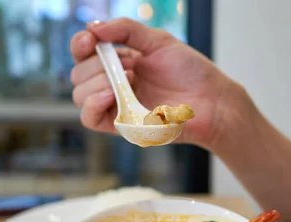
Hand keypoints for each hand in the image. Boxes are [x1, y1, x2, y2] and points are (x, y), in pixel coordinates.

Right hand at [70, 18, 245, 148]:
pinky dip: (92, 103)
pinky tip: (111, 94)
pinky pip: (89, 119)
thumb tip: (92, 27)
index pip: (83, 54)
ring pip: (80, 95)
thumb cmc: (190, 71)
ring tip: (129, 77)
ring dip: (97, 81)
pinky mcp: (123, 126)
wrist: (211, 100)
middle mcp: (115, 84)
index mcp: (120, 63)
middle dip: (96, 64)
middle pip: (78, 74)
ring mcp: (118, 106)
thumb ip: (126, 30)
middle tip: (128, 63)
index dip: (80, 45)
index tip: (90, 39)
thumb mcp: (158, 41)